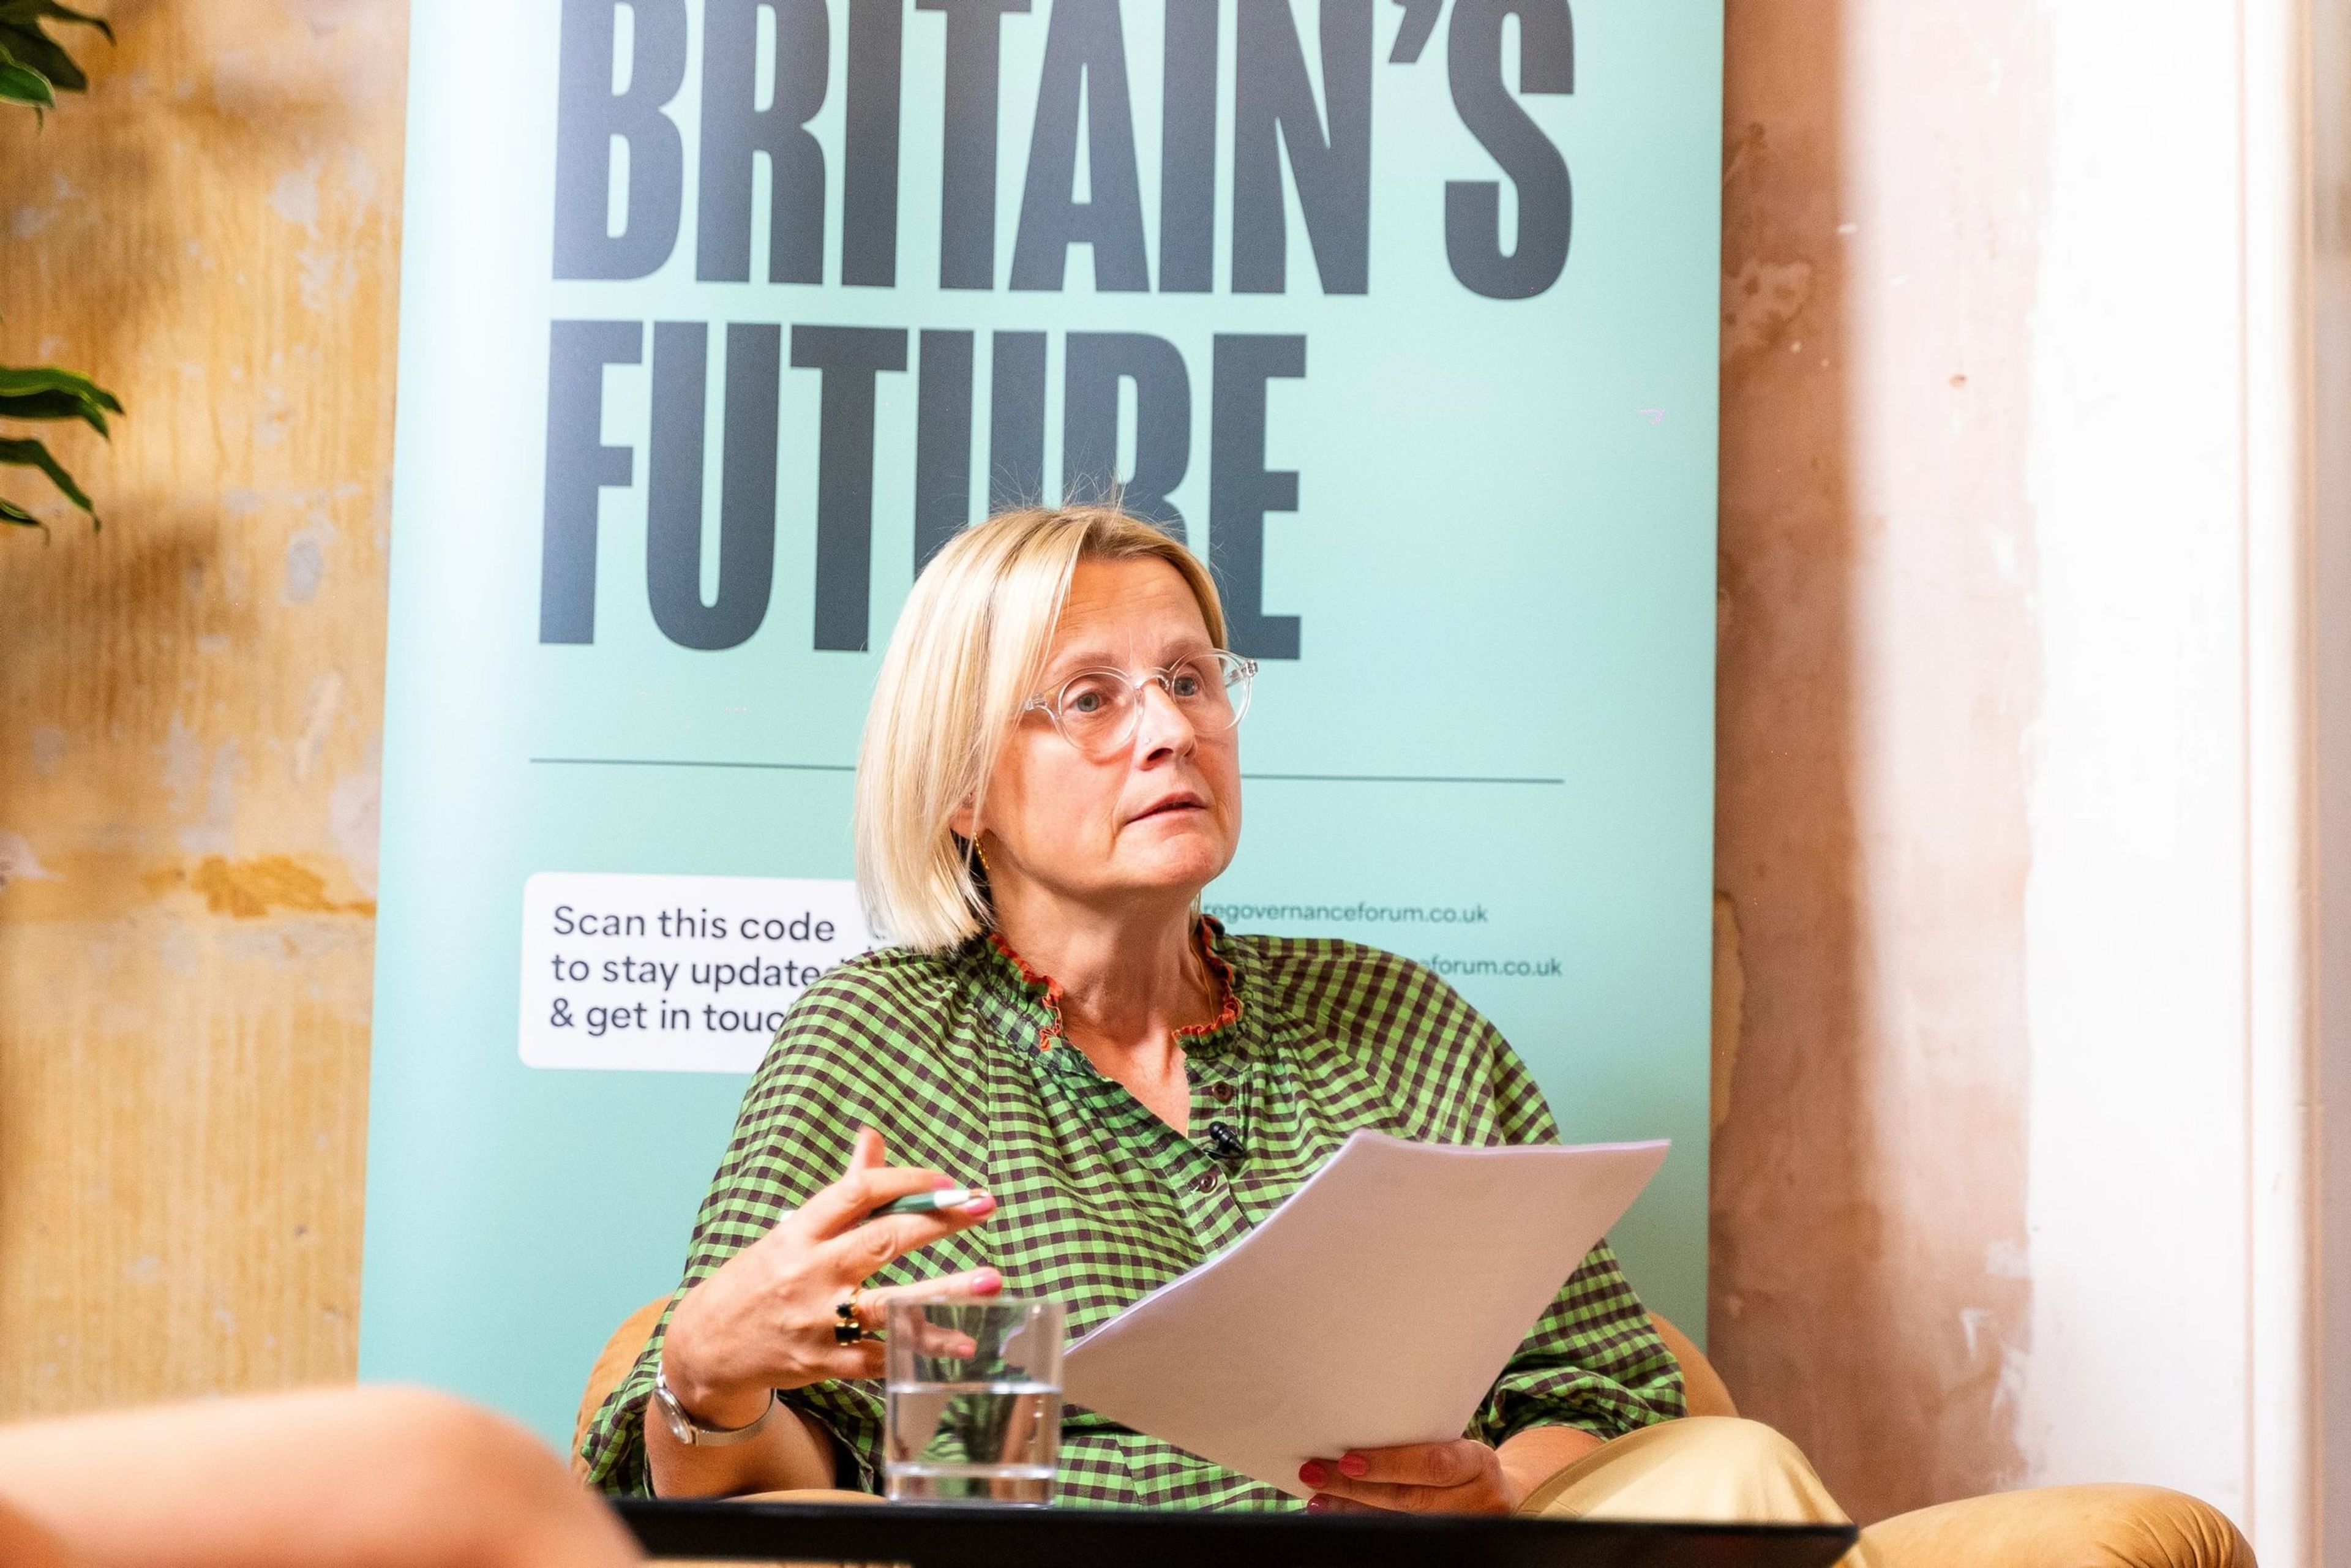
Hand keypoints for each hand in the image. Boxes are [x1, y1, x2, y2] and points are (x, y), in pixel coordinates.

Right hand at [660, 1128, 1000, 1427]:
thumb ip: (842, 1191)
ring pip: (890, 1303)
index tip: (947, 1182)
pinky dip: (924, 1348)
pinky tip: (965, 1341)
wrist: (705, 1347)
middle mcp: (808, 1273)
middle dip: (938, 1221)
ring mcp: (817, 1322)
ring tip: (992, 1278)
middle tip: (983, 1205)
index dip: (906, 1181)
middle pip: (882, 1240)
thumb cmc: (758, 1279)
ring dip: (946, 1291)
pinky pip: (883, 1355)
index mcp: (797, 1232)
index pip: (856, 1193)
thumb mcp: (790, 1231)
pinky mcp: (825, 1363)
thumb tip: (872, 1137)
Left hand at [1299, 1439, 1521, 1515]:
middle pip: (1410, 1499)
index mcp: (1478, 1463)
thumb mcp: (1456, 1441)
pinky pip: (1401, 1533)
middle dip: (1356, 1488)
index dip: (1390, 1464)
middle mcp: (1476, 1499)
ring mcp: (1462, 1527)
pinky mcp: (1446, 1542)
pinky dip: (1367, 1522)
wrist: (1502, 1495)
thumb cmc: (1466, 1460)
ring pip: (1401, 1522)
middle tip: (1315, 1472)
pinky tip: (1338, 1512)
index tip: (1348, 1459)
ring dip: (1353, 1509)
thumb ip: (1421, 1439)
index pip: (1434, 1465)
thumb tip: (1358, 1424)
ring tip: (1318, 1497)